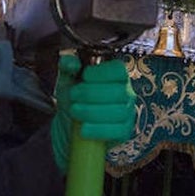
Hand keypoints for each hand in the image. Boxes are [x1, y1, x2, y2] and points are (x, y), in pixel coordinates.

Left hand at [50, 54, 136, 172]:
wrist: (70, 124)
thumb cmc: (74, 97)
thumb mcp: (67, 79)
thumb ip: (67, 66)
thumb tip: (72, 63)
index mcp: (116, 75)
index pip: (118, 70)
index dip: (102, 72)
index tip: (84, 76)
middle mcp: (126, 92)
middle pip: (118, 92)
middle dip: (91, 93)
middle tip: (73, 95)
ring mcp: (127, 112)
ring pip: (118, 112)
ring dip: (92, 111)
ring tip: (74, 110)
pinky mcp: (124, 131)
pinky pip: (117, 131)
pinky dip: (98, 130)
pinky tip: (83, 129)